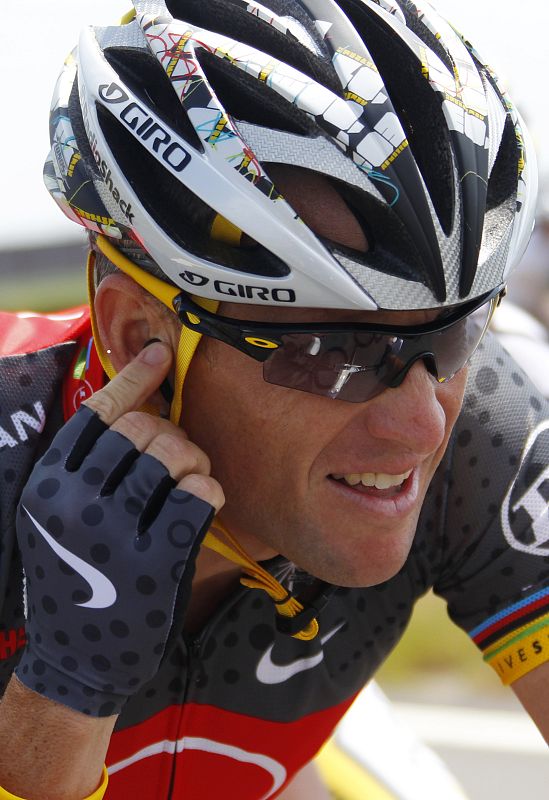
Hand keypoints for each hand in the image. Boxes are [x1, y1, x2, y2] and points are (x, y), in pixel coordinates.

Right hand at [15, 342, 223, 716]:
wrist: (76, 657)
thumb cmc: (75, 578)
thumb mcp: (55, 517)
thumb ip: (84, 468)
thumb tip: (136, 406)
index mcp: (48, 484)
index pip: (98, 412)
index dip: (135, 378)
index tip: (161, 355)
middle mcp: (74, 502)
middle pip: (142, 429)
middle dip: (172, 434)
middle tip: (182, 458)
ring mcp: (114, 532)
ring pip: (172, 455)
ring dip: (194, 460)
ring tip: (192, 479)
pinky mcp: (155, 561)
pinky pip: (198, 495)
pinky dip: (210, 489)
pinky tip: (206, 498)